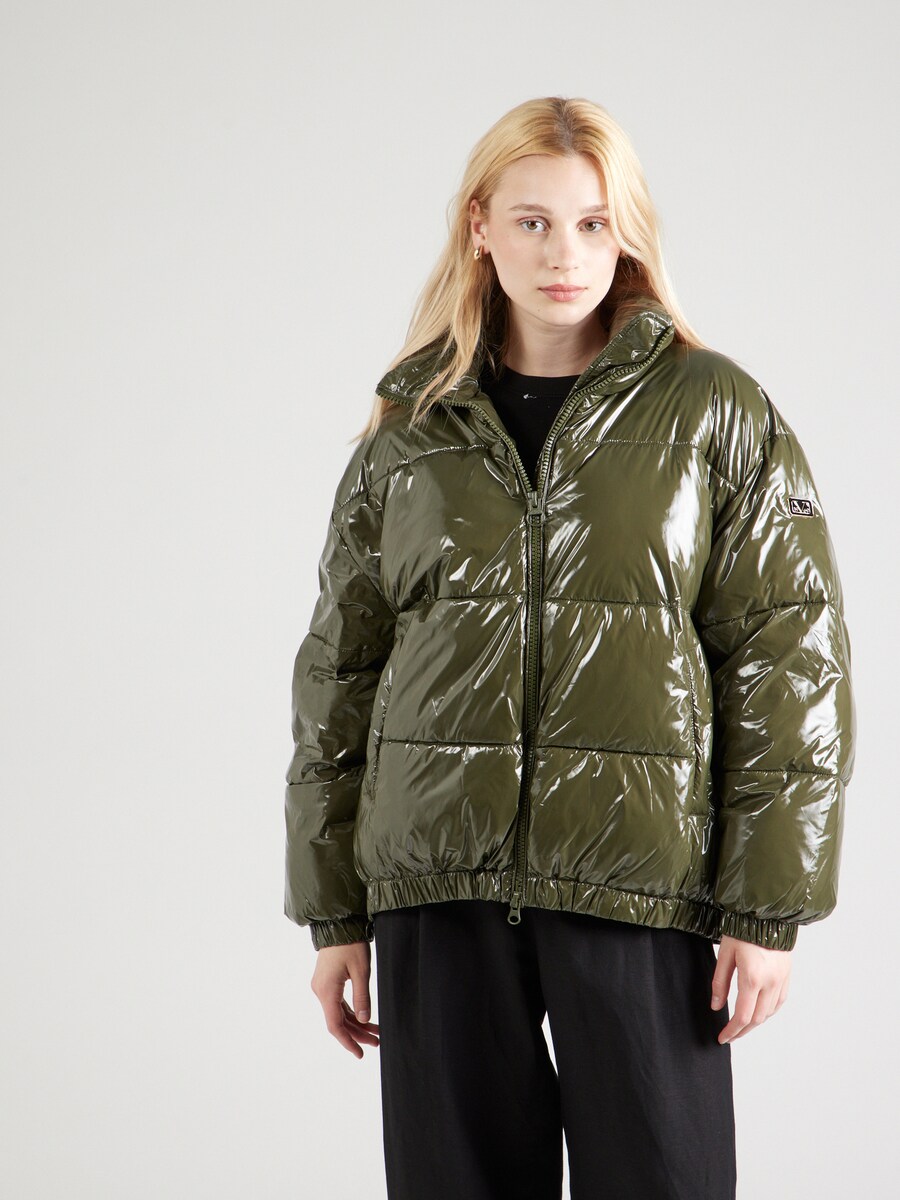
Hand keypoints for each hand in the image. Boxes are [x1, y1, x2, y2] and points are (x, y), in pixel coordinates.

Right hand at [311, 941, 380, 1058]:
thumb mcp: (361, 970)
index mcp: (327, 991)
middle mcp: (320, 991)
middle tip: (377, 1042)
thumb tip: (364, 1020)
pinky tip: (364, 1018)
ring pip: (338, 1013)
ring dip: (356, 1023)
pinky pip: (337, 1003)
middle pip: (338, 1021)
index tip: (360, 1053)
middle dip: (357, 1034)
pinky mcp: (326, 982)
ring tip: (375, 1032)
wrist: (338, 923)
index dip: (348, 1042)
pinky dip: (351, 1012)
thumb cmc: (350, 944)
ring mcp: (322, 987)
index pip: (335, 1026)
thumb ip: (362, 997)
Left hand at [711, 934, 791, 1043]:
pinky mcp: (787, 976)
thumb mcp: (725, 954)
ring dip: (754, 1023)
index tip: (722, 1038)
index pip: (742, 1016)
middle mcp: (770, 983)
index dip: (732, 1031)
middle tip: (729, 1035)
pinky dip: (767, 1012)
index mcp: (752, 978)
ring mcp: (781, 981)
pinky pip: (779, 1002)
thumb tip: (716, 1006)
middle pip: (757, 1019)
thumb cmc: (742, 930)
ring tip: (740, 1025)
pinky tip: (758, 1012)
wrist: (767, 914)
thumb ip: (720, 982)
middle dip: (742, 1031)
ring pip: (769, 1013)